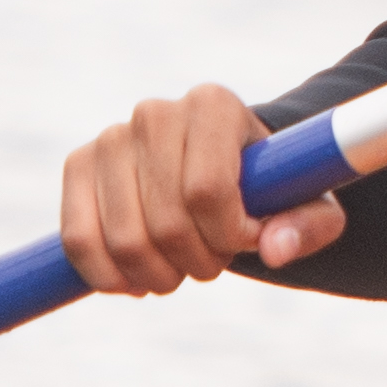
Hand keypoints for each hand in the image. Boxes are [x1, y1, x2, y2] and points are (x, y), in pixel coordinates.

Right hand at [60, 83, 339, 294]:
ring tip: (180, 268)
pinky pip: (78, 241)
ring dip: (156, 275)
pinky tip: (135, 280)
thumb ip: (306, 226)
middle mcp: (156, 113)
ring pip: (122, 240)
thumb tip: (274, 250)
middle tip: (212, 263)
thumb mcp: (308, 205)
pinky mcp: (78, 165)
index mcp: (213, 106)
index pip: (207, 189)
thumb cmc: (266, 188)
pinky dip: (107, 277)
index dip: (228, 236)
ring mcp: (110, 138)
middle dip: (196, 262)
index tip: (246, 241)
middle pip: (166, 222)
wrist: (216, 169)